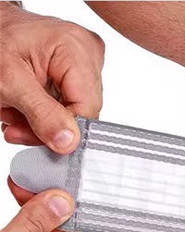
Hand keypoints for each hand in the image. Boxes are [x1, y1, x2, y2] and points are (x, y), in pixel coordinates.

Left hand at [0, 2, 103, 153]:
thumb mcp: (9, 82)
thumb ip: (41, 114)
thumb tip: (69, 141)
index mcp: (75, 48)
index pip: (88, 107)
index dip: (63, 129)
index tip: (35, 137)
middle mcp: (87, 50)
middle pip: (82, 108)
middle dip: (46, 122)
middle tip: (15, 122)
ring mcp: (87, 58)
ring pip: (75, 108)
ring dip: (42, 117)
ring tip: (15, 108)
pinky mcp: (81, 67)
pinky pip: (71, 99)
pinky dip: (46, 107)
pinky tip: (27, 101)